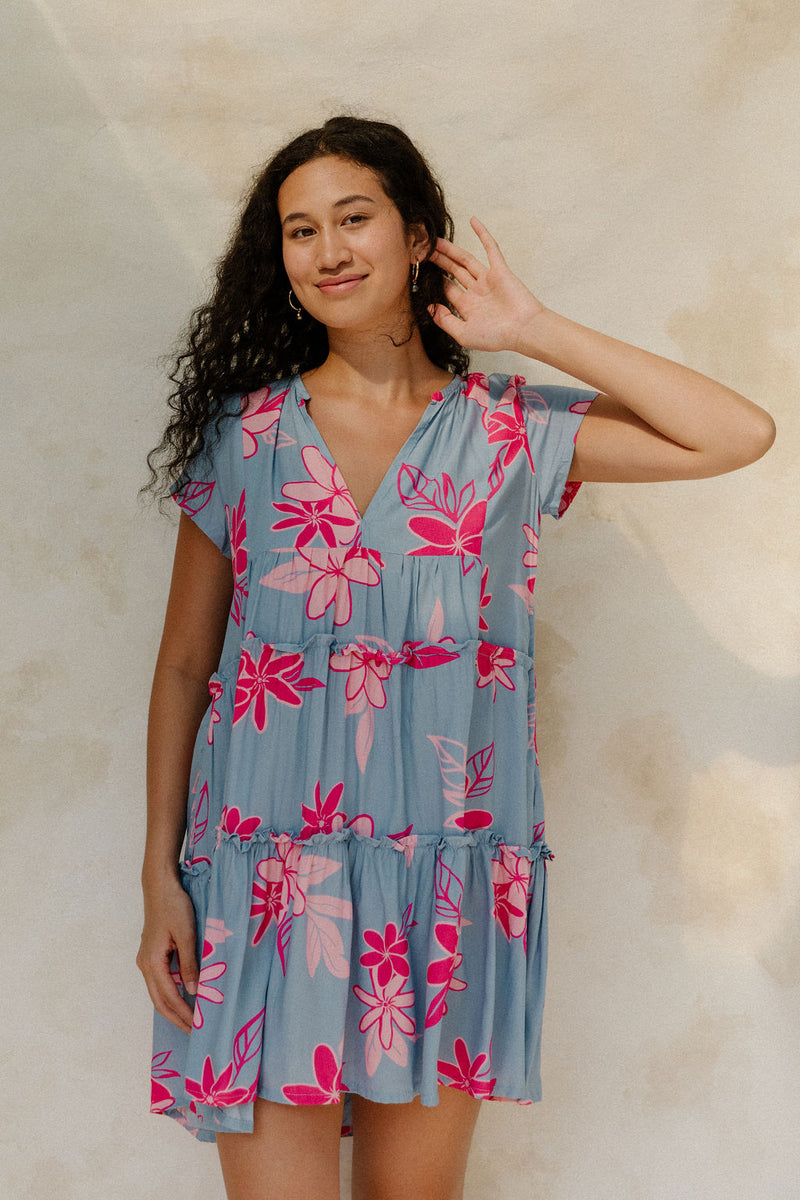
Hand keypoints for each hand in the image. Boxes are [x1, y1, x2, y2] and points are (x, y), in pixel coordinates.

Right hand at [137, 876, 198, 1033]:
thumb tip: (193, 991)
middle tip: (194, 1033)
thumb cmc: (174, 906)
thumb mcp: (186, 934)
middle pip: (159, 1001)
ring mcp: (146, 960)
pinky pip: (160, 982)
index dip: (183, 1014)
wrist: (160, 886)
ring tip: (190, 1021)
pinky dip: (170, 995)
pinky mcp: (151, 955)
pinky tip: (183, 998)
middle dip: (176, 1018)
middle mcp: (145, 965)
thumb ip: (189, 963)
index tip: (197, 1028)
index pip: (169, 997)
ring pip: (158, 993)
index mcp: (152, 962)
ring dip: (173, 1008)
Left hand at [428, 217, 545, 352]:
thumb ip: (445, 321)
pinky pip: (490, 248)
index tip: (419, 272)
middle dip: (438, 261)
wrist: (524, 330)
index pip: (447, 290)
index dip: (433, 281)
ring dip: (451, 250)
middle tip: (423, 250)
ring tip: (435, 240)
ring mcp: (488, 280)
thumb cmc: (496, 337)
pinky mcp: (500, 270)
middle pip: (453, 272)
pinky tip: (473, 221)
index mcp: (468, 307)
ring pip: (465, 260)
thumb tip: (430, 307)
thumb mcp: (463, 334)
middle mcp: (477, 292)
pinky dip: (482, 234)